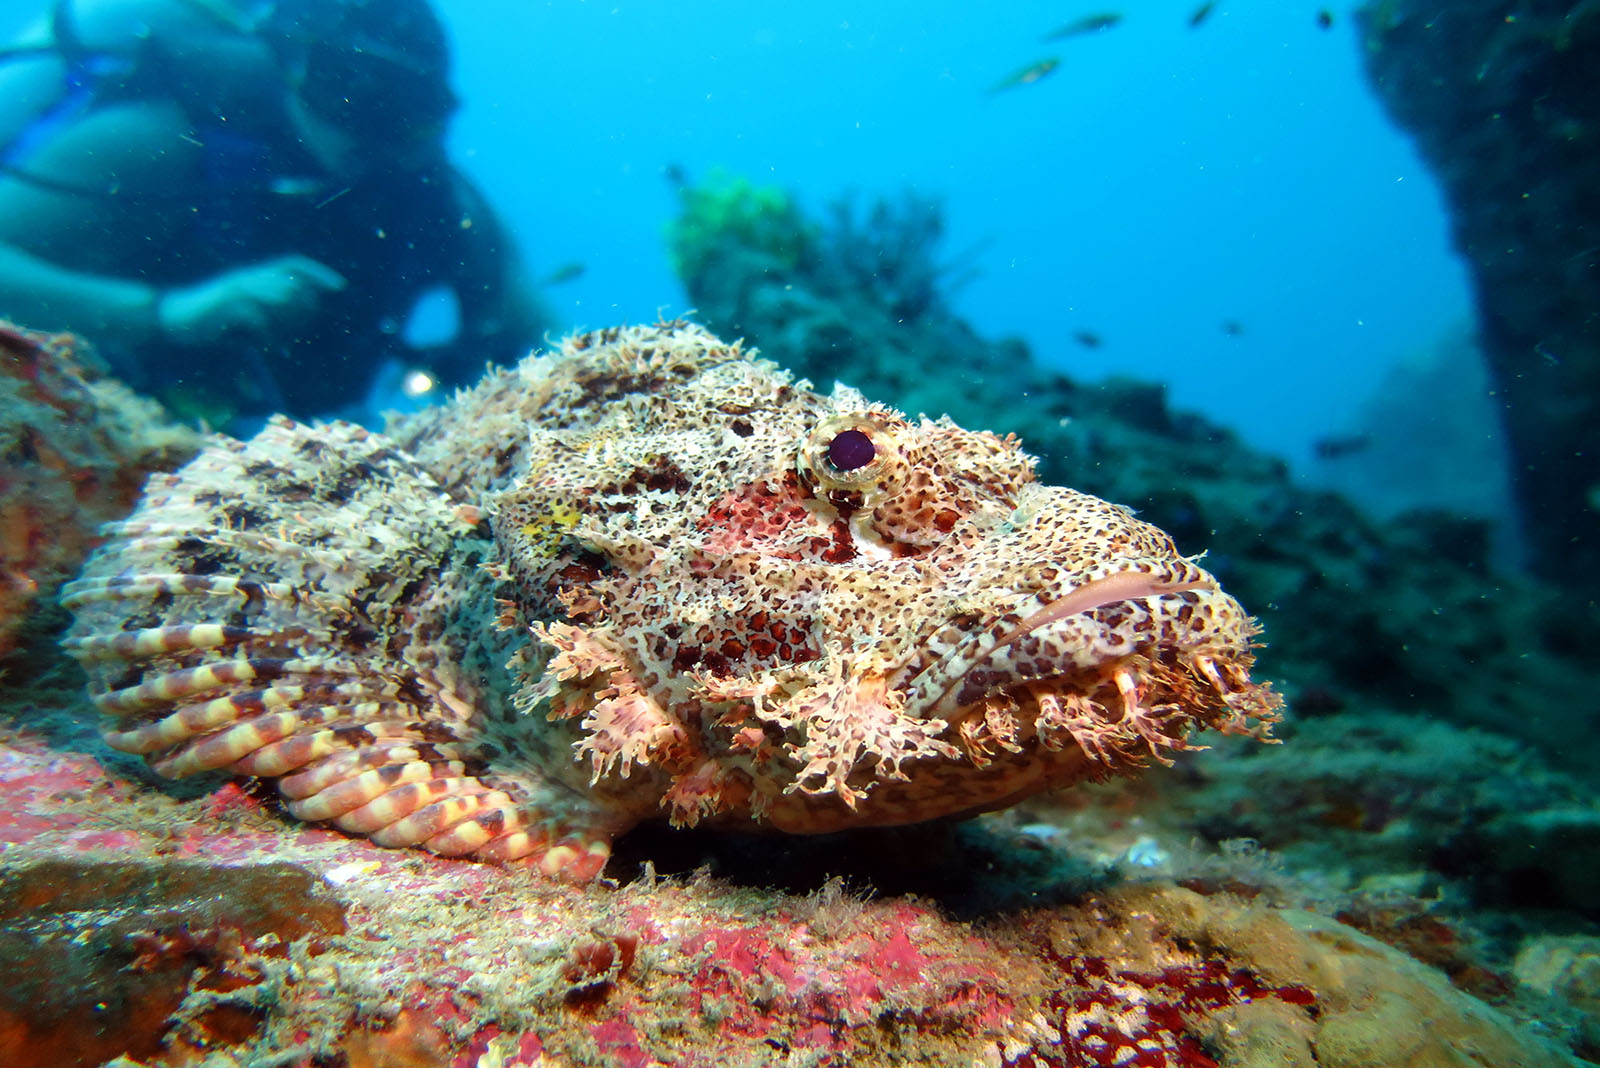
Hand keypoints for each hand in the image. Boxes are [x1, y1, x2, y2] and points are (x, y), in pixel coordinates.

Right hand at [155, 255, 345, 345]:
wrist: (170, 319)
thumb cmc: (210, 320)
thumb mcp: (245, 317)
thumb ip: (269, 318)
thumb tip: (294, 333)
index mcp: (252, 275)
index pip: (293, 263)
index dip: (318, 272)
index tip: (341, 286)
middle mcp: (246, 276)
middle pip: (293, 282)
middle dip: (304, 308)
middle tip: (301, 328)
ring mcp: (235, 288)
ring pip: (280, 297)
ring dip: (288, 322)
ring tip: (283, 339)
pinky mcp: (225, 305)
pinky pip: (259, 318)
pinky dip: (268, 335)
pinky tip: (267, 347)